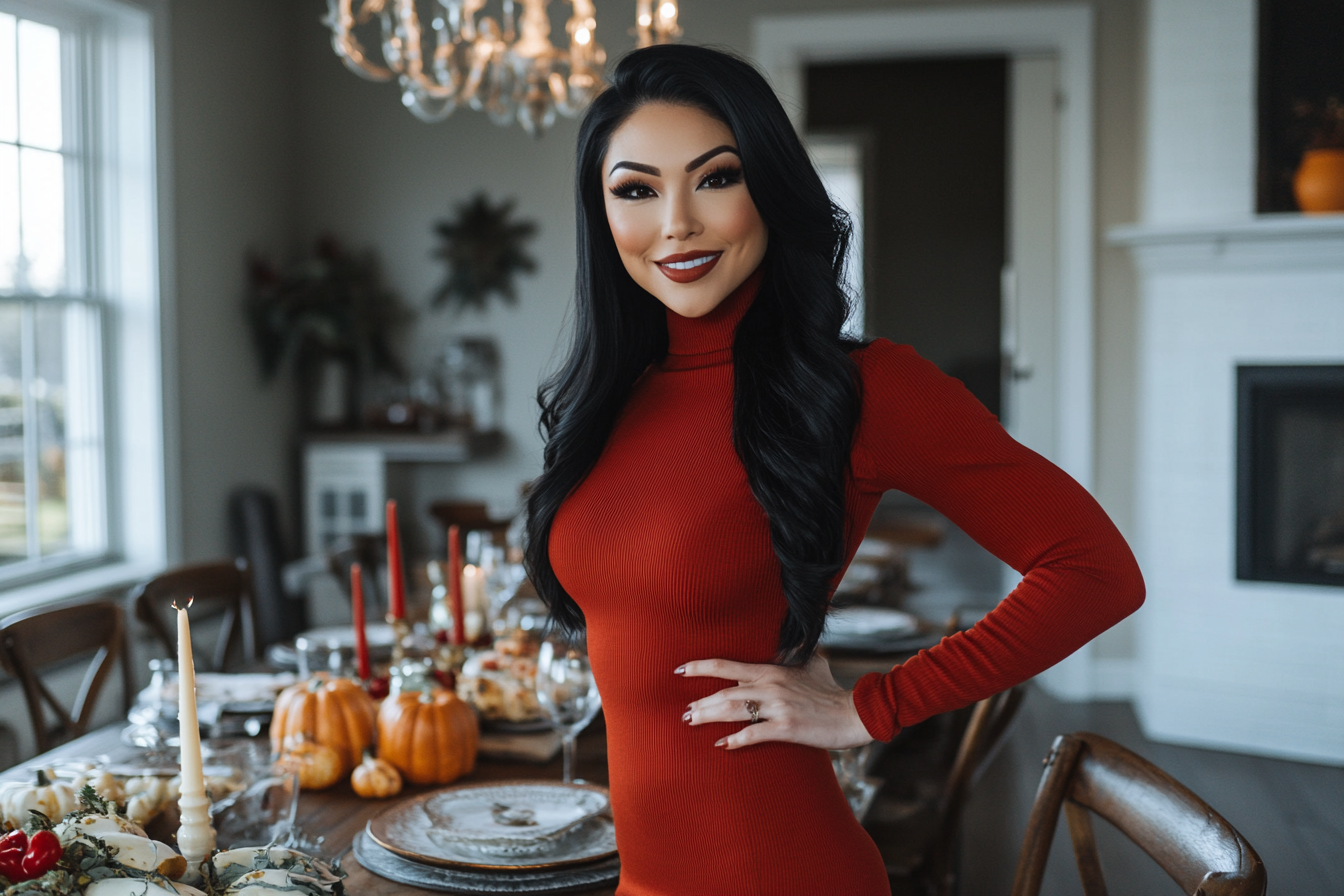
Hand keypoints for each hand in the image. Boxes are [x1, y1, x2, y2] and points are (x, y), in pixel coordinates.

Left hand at [677, 654, 872, 750]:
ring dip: (709, 717)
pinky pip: (754, 733)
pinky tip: (722, 745)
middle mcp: (770, 686)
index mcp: (772, 670)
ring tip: (692, 722)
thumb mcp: (812, 664)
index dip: (701, 667)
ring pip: (733, 710)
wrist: (854, 712)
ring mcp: (778, 707)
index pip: (727, 666)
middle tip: (683, 712)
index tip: (680, 670)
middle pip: (724, 691)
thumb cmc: (831, 691)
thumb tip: (790, 644)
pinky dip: (736, 740)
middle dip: (700, 702)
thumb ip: (795, 654)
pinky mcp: (787, 727)